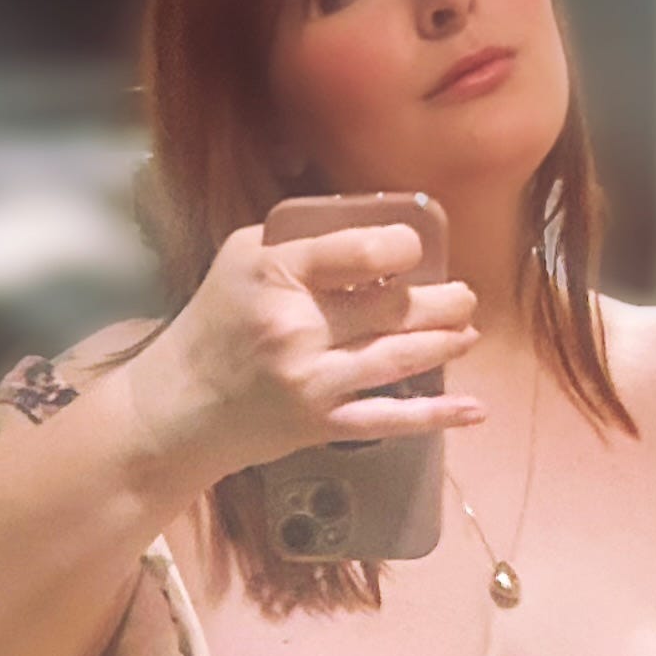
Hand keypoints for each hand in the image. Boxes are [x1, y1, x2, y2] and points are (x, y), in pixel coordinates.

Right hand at [130, 216, 486, 488]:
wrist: (180, 406)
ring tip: (469, 330)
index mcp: (276, 274)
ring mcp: (311, 380)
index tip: (416, 249)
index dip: (403, 247)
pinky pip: (388, 419)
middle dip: (441, 301)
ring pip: (398, 356)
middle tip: (464, 295)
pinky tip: (475, 408)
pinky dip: (436, 415)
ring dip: (445, 342)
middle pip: (390, 306)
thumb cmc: (217, 323)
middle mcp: (296, 327)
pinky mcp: (320, 425)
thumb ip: (302, 241)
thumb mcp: (243, 259)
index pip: (359, 251)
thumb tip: (373, 231)